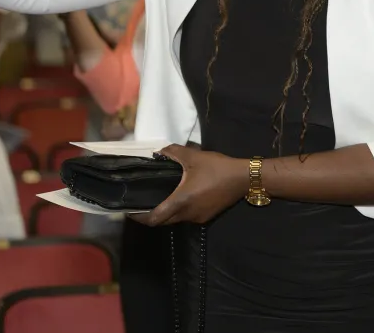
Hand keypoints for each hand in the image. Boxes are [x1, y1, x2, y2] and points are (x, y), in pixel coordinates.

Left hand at [133, 144, 248, 226]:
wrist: (243, 178)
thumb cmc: (217, 168)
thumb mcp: (193, 156)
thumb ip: (173, 152)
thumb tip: (159, 151)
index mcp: (180, 202)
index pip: (154, 219)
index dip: (139, 217)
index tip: (130, 210)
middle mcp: (187, 215)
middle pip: (163, 221)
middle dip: (151, 214)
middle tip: (143, 202)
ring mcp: (198, 217)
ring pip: (176, 219)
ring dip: (167, 212)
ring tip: (163, 196)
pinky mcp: (207, 216)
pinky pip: (188, 216)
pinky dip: (180, 210)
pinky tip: (183, 196)